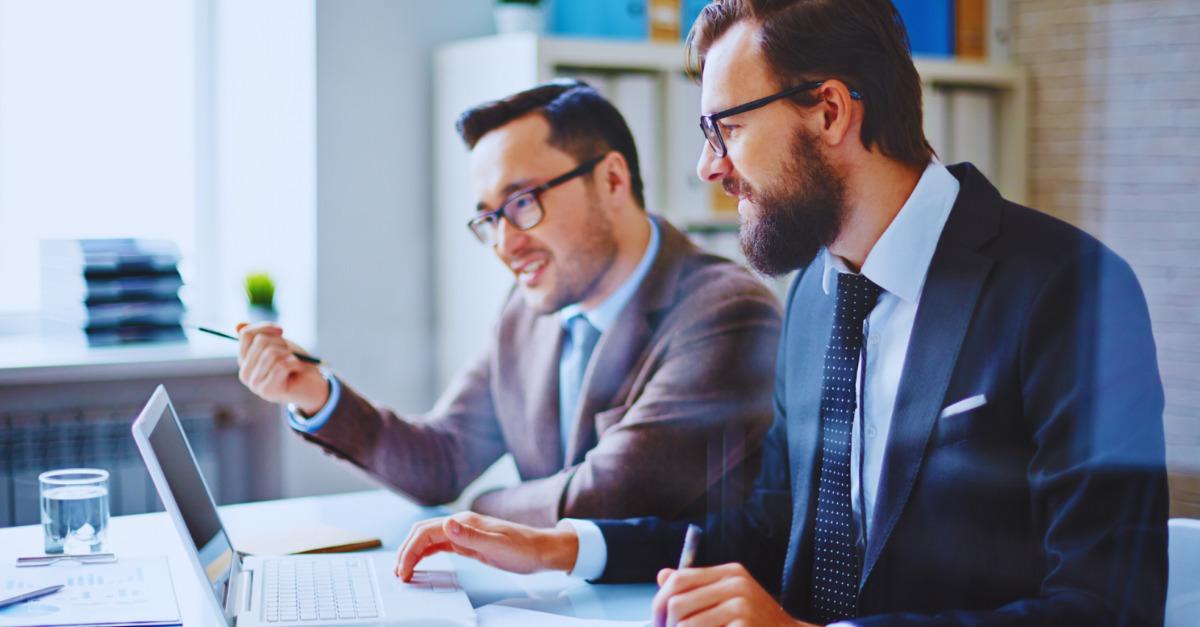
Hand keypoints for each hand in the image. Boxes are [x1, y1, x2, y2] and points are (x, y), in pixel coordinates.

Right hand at [236, 322, 326, 412]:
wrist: (313, 386)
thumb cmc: (295, 363)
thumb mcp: (278, 345)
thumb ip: (259, 336)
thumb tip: (238, 325)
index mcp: (244, 360)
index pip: (246, 334)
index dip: (266, 327)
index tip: (281, 330)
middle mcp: (245, 373)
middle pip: (260, 342)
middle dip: (281, 342)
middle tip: (290, 353)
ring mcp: (254, 384)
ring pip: (271, 353)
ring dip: (289, 354)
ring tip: (294, 362)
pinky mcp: (267, 391)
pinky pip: (281, 366)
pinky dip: (295, 363)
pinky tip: (298, 369)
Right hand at [394, 512, 578, 580]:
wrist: (542, 549)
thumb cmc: (523, 549)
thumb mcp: (497, 547)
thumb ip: (470, 536)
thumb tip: (446, 524)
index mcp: (465, 521)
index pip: (426, 532)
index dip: (410, 550)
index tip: (404, 570)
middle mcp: (462, 524)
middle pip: (423, 533)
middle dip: (406, 551)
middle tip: (399, 573)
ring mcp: (465, 532)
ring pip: (429, 538)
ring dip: (414, 552)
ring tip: (404, 570)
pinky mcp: (469, 542)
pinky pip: (440, 545)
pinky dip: (426, 553)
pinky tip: (422, 562)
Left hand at [652, 562, 813, 626]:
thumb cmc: (757, 623)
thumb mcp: (730, 598)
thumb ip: (698, 587)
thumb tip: (662, 575)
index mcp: (730, 573)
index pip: (679, 579)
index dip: (660, 602)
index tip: (657, 622)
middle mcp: (737, 584)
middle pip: (678, 602)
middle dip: (666, 625)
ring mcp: (742, 606)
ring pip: (686, 625)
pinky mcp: (745, 626)